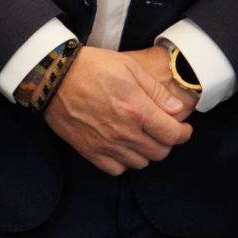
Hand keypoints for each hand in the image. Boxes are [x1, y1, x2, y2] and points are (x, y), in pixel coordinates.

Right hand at [44, 46, 191, 174]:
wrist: (54, 78)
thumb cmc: (93, 67)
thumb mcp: (130, 68)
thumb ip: (156, 91)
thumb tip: (177, 110)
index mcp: (137, 110)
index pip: (173, 135)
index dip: (184, 133)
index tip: (184, 129)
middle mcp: (124, 132)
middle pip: (159, 152)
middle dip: (167, 142)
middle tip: (163, 130)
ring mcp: (106, 145)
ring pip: (140, 163)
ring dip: (146, 152)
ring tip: (142, 137)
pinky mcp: (90, 152)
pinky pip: (116, 169)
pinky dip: (124, 162)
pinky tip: (123, 147)